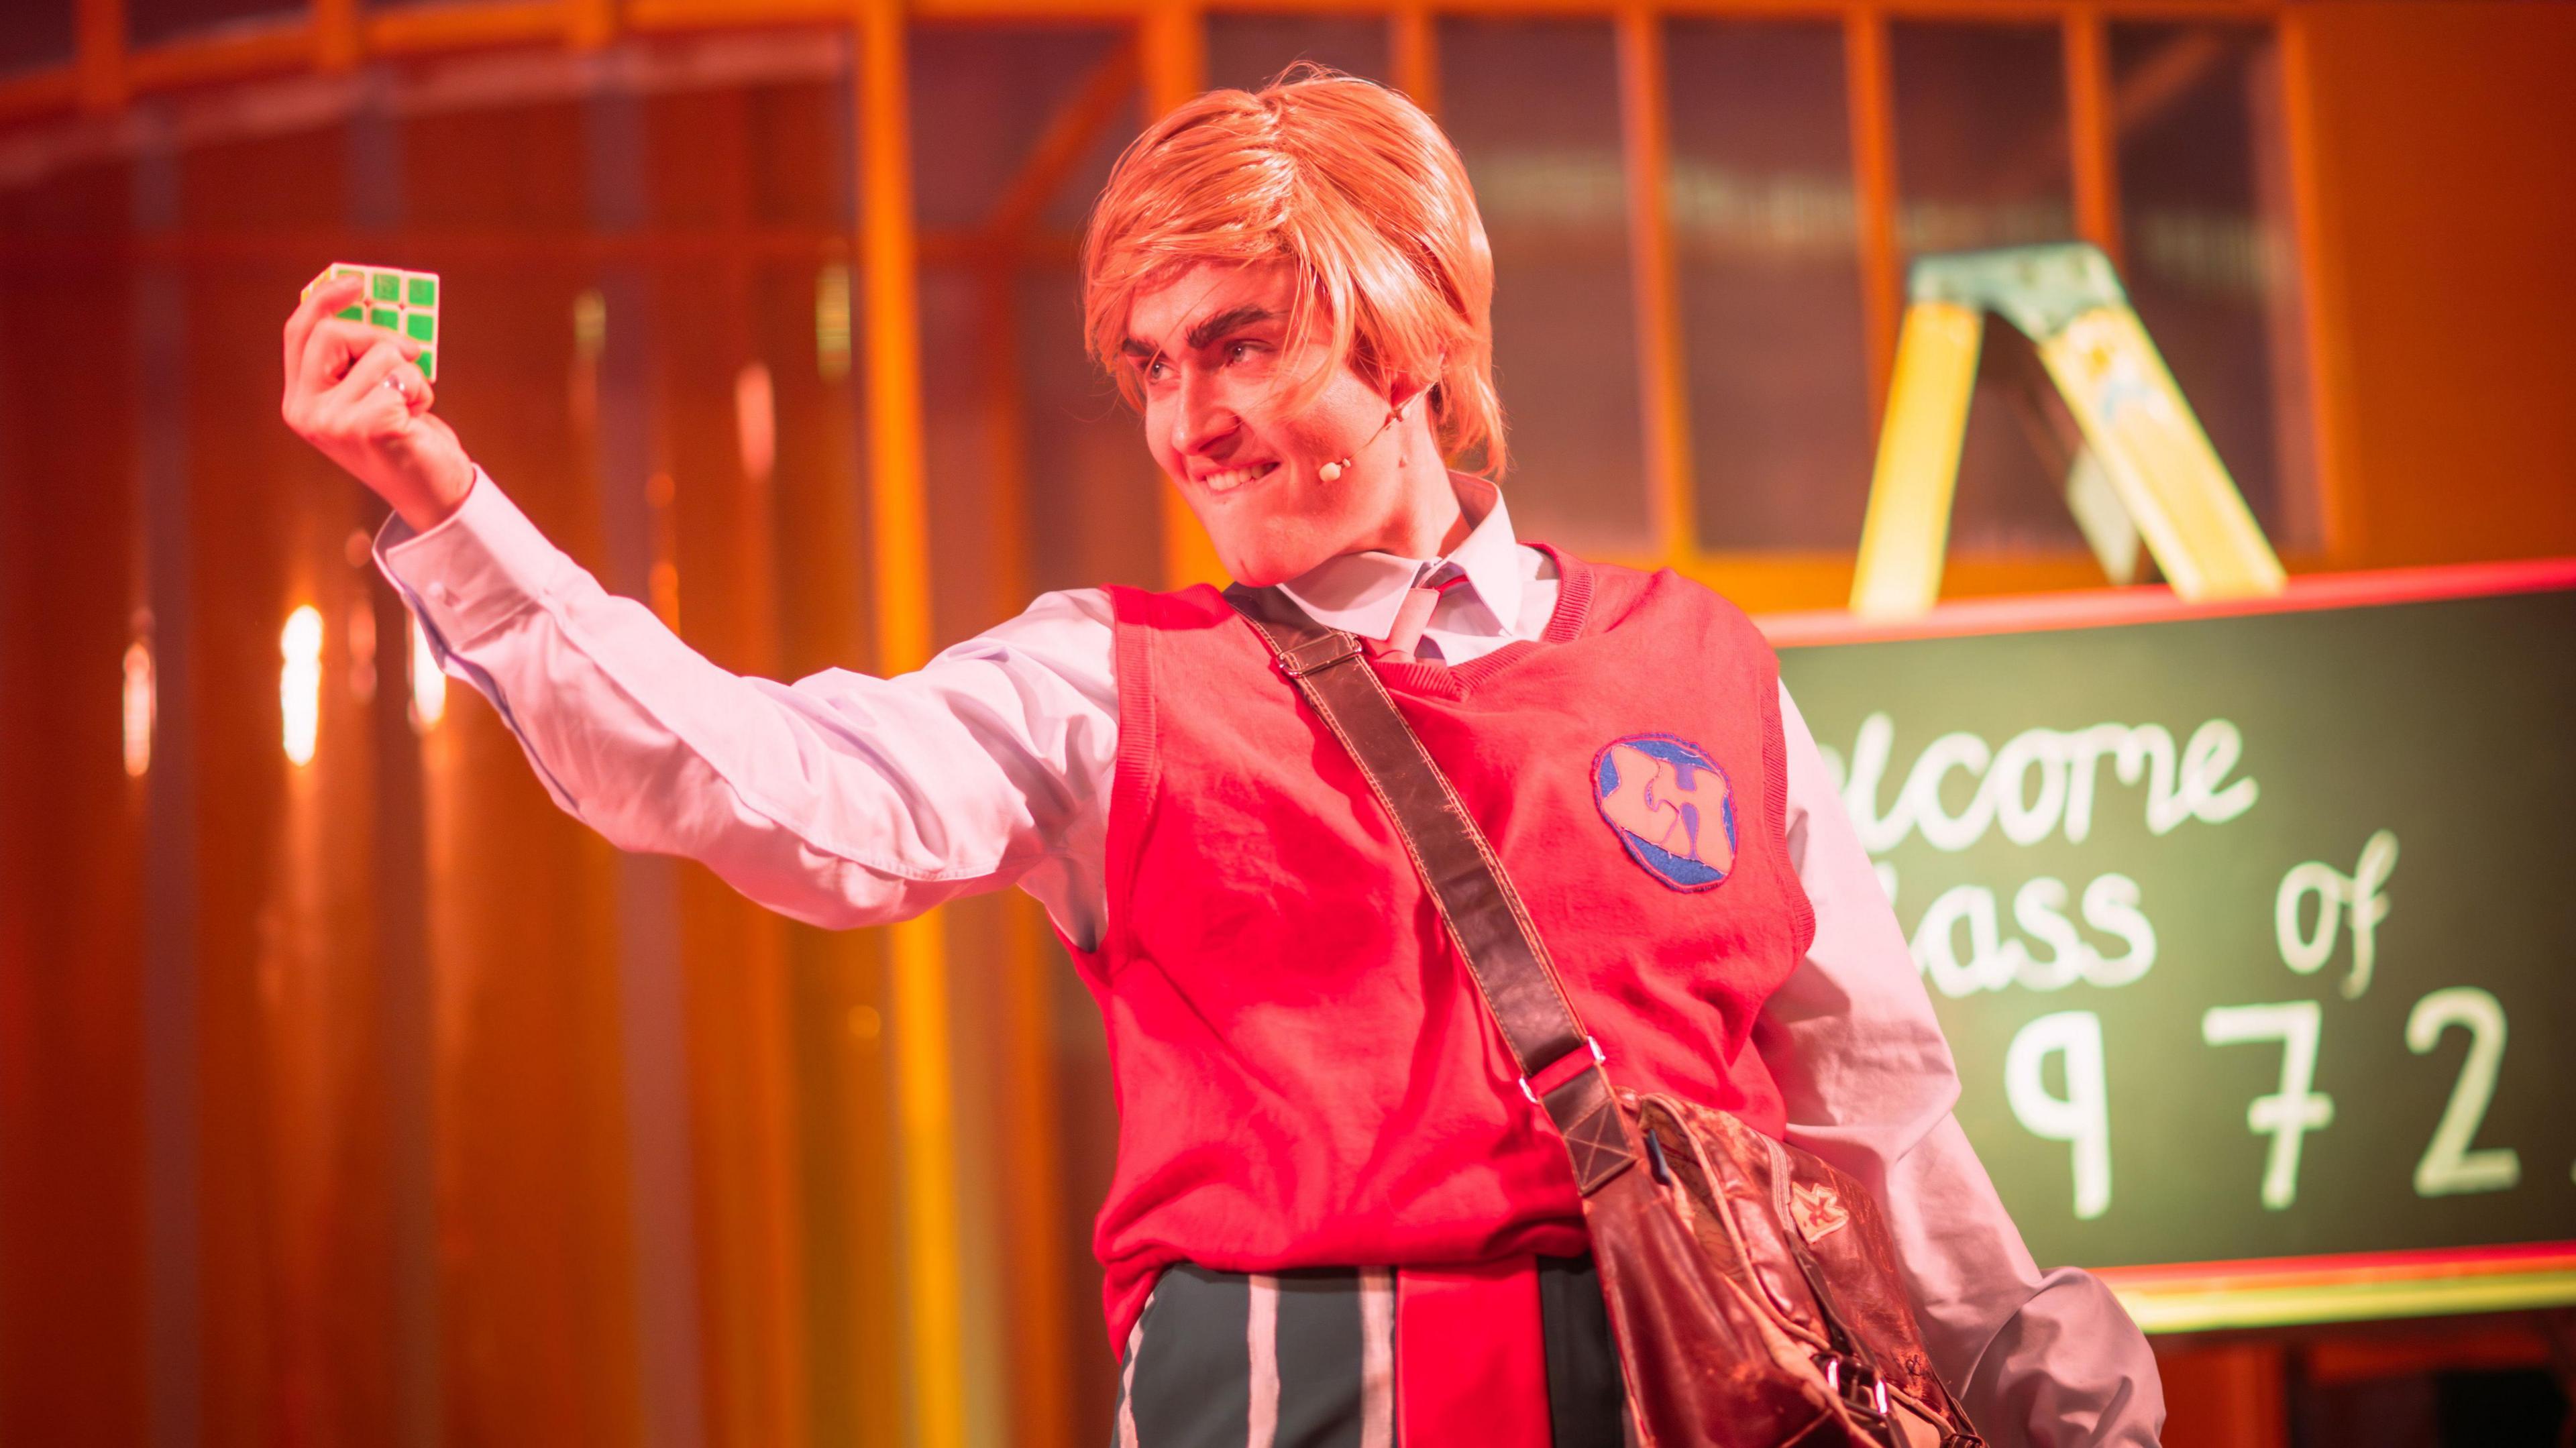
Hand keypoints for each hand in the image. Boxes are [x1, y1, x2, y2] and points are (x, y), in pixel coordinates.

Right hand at [280, 274, 474, 532]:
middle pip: (334, 332)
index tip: (355, 283)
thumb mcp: (370, 392)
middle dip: (380, 337)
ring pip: (379, 353)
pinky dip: (421, 392)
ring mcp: (333, 421)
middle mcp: (306, 411)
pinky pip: (403, 376)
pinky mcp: (367, 426)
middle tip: (408, 358)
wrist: (433, 491)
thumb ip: (356, 358)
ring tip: (410, 407)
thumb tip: (367, 303)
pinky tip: (417, 420)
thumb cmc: (405, 436)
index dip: (324, 301)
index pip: (299, 334)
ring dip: (410, 374)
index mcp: (300, 399)